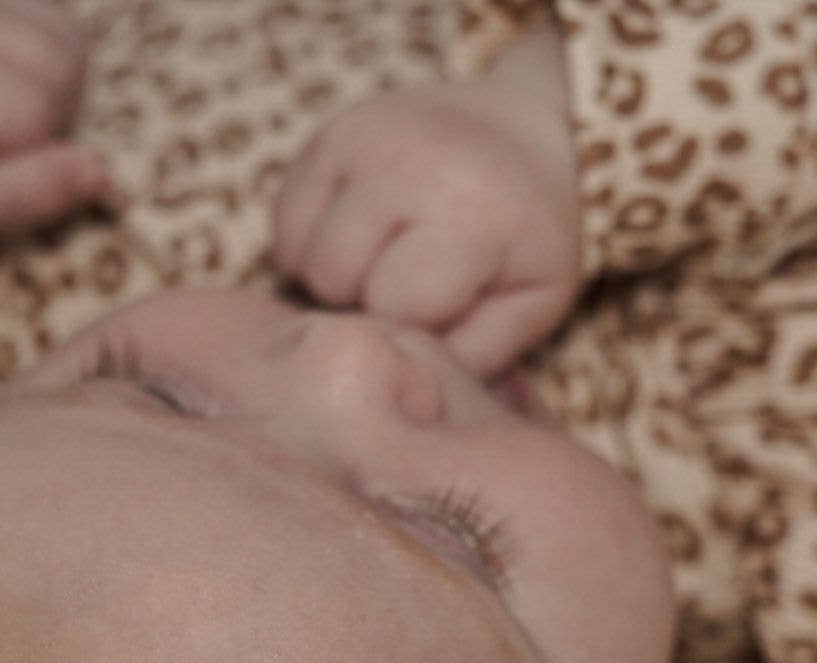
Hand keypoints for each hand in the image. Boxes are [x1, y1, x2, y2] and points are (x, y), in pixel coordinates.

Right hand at [272, 37, 578, 376]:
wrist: (532, 128)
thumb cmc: (529, 233)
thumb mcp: (533, 302)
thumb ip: (477, 353)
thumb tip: (408, 380)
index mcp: (469, 214)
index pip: (396, 305)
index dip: (415, 323)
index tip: (444, 307)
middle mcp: (407, 165)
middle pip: (334, 279)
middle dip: (366, 298)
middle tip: (410, 282)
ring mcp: (361, 138)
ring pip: (299, 254)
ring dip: (334, 275)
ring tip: (383, 261)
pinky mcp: (328, 130)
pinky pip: (284, 221)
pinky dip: (310, 242)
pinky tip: (359, 236)